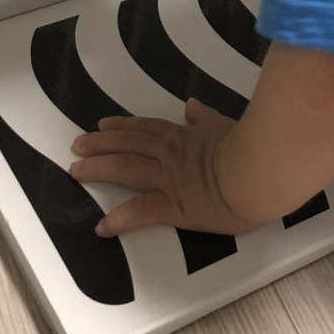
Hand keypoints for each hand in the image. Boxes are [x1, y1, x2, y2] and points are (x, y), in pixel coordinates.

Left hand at [69, 99, 255, 236]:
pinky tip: (102, 227)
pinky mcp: (175, 205)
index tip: (102, 124)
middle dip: (99, 144)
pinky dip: (120, 219)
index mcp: (184, 137)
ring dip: (98, 168)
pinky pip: (141, 212)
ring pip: (126, 168)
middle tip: (76, 144)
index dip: (122, 126)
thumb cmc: (250, 146)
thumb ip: (206, 118)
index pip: (146, 128)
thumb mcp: (225, 125)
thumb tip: (193, 105)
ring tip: (75, 171)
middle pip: (127, 145)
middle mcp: (170, 154)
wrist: (258, 168)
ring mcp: (169, 178)